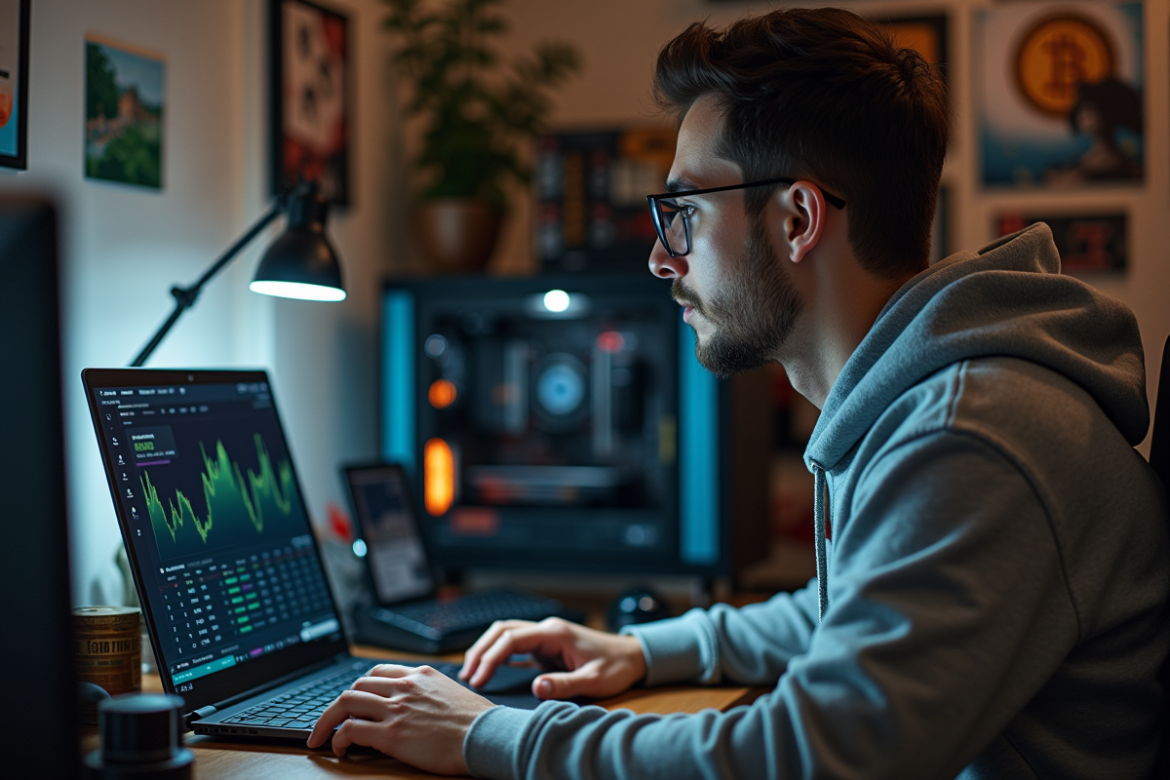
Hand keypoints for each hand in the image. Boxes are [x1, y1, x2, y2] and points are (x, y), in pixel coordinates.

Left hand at [306, 664, 493, 774]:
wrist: (488, 735)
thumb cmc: (478, 722)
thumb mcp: (452, 693)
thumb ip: (430, 693)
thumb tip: (417, 706)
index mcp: (420, 674)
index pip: (378, 672)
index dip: (361, 687)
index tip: (355, 701)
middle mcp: (405, 686)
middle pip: (356, 685)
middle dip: (338, 705)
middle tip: (330, 721)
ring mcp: (397, 709)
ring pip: (346, 703)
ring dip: (328, 721)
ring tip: (322, 736)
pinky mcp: (392, 734)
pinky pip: (352, 730)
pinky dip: (339, 739)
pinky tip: (341, 749)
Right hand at [459, 617, 646, 700]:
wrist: (632, 656)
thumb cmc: (616, 666)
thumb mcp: (594, 680)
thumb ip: (566, 684)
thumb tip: (536, 687)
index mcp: (555, 633)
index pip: (512, 638)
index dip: (491, 657)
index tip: (478, 678)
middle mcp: (546, 630)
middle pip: (502, 630)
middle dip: (481, 650)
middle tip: (467, 676)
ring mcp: (545, 636)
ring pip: (506, 633)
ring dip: (486, 648)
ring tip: (472, 672)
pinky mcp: (546, 646)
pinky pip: (515, 644)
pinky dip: (499, 653)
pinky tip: (488, 669)